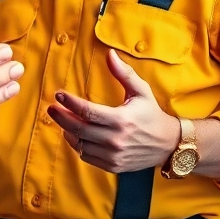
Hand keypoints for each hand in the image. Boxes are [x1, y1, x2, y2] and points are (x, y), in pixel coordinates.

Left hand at [47, 49, 179, 172]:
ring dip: (67, 131)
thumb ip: (124, 73)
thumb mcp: (141, 91)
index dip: (70, 103)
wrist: (168, 144)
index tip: (58, 95)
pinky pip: (86, 156)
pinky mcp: (112, 165)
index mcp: (121, 119)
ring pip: (80, 144)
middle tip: (51, 108)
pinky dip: (77, 145)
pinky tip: (74, 134)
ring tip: (62, 119)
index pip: (87, 111)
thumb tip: (110, 53)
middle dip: (61, 117)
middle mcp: (115, 139)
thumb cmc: (152, 114)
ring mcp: (113, 155)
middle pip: (78, 128)